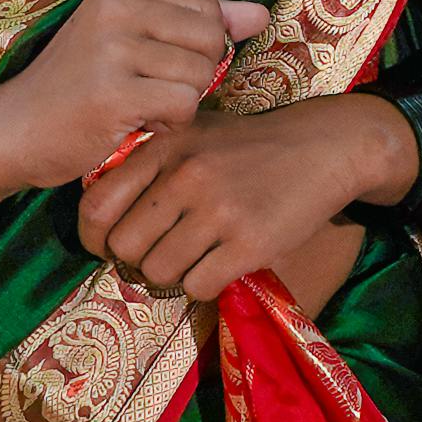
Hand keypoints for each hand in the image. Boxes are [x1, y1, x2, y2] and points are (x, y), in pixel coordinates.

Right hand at [0, 0, 269, 199]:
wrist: (15, 130)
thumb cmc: (78, 86)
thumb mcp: (134, 40)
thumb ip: (198, 23)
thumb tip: (261, 15)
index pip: (208, 8)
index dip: (194, 48)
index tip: (149, 64)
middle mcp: (117, 5)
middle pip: (211, 39)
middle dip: (191, 75)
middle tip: (144, 89)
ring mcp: (113, 46)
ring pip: (201, 74)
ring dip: (179, 103)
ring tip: (135, 105)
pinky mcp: (113, 91)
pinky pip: (185, 105)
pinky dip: (169, 124)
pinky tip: (134, 124)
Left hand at [80, 96, 400, 306]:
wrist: (326, 147)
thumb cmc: (252, 146)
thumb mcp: (194, 134)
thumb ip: (149, 165)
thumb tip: (101, 216)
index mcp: (165, 147)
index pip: (96, 207)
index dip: (95, 238)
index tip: (112, 247)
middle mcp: (185, 176)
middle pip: (125, 248)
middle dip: (137, 262)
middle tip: (162, 257)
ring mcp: (218, 210)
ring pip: (158, 273)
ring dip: (172, 276)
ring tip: (195, 259)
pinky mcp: (250, 243)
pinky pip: (198, 287)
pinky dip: (204, 285)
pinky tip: (221, 266)